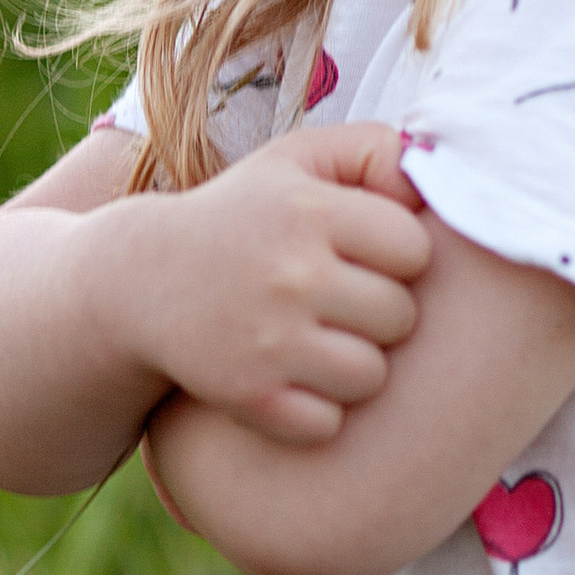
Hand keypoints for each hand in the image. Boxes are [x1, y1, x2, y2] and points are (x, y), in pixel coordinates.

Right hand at [127, 123, 432, 446]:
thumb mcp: (299, 159)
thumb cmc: (245, 216)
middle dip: (378, 314)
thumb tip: (432, 182)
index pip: (415, 250)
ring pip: (371, 376)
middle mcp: (291, 273)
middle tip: (337, 304)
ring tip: (318, 342)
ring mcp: (269, 340)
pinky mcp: (248, 397)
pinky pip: (327, 424)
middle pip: (400, 317)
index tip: (364, 257)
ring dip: (352, 366)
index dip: (397, 257)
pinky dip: (314, 413)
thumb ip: (376, 150)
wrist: (141, 280)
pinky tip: (290, 381)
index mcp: (310, 210)